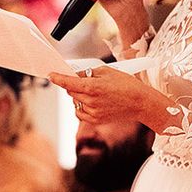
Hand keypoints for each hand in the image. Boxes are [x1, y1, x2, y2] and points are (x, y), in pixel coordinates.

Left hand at [49, 66, 173, 132]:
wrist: (140, 103)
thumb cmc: (127, 85)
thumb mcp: (107, 71)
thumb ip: (89, 72)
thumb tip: (76, 74)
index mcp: (92, 87)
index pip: (68, 82)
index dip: (58, 78)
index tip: (51, 75)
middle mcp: (90, 101)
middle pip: (70, 91)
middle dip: (73, 85)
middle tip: (85, 81)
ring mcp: (92, 112)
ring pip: (75, 102)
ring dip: (79, 96)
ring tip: (95, 92)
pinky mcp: (95, 120)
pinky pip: (80, 112)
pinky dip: (82, 106)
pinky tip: (93, 102)